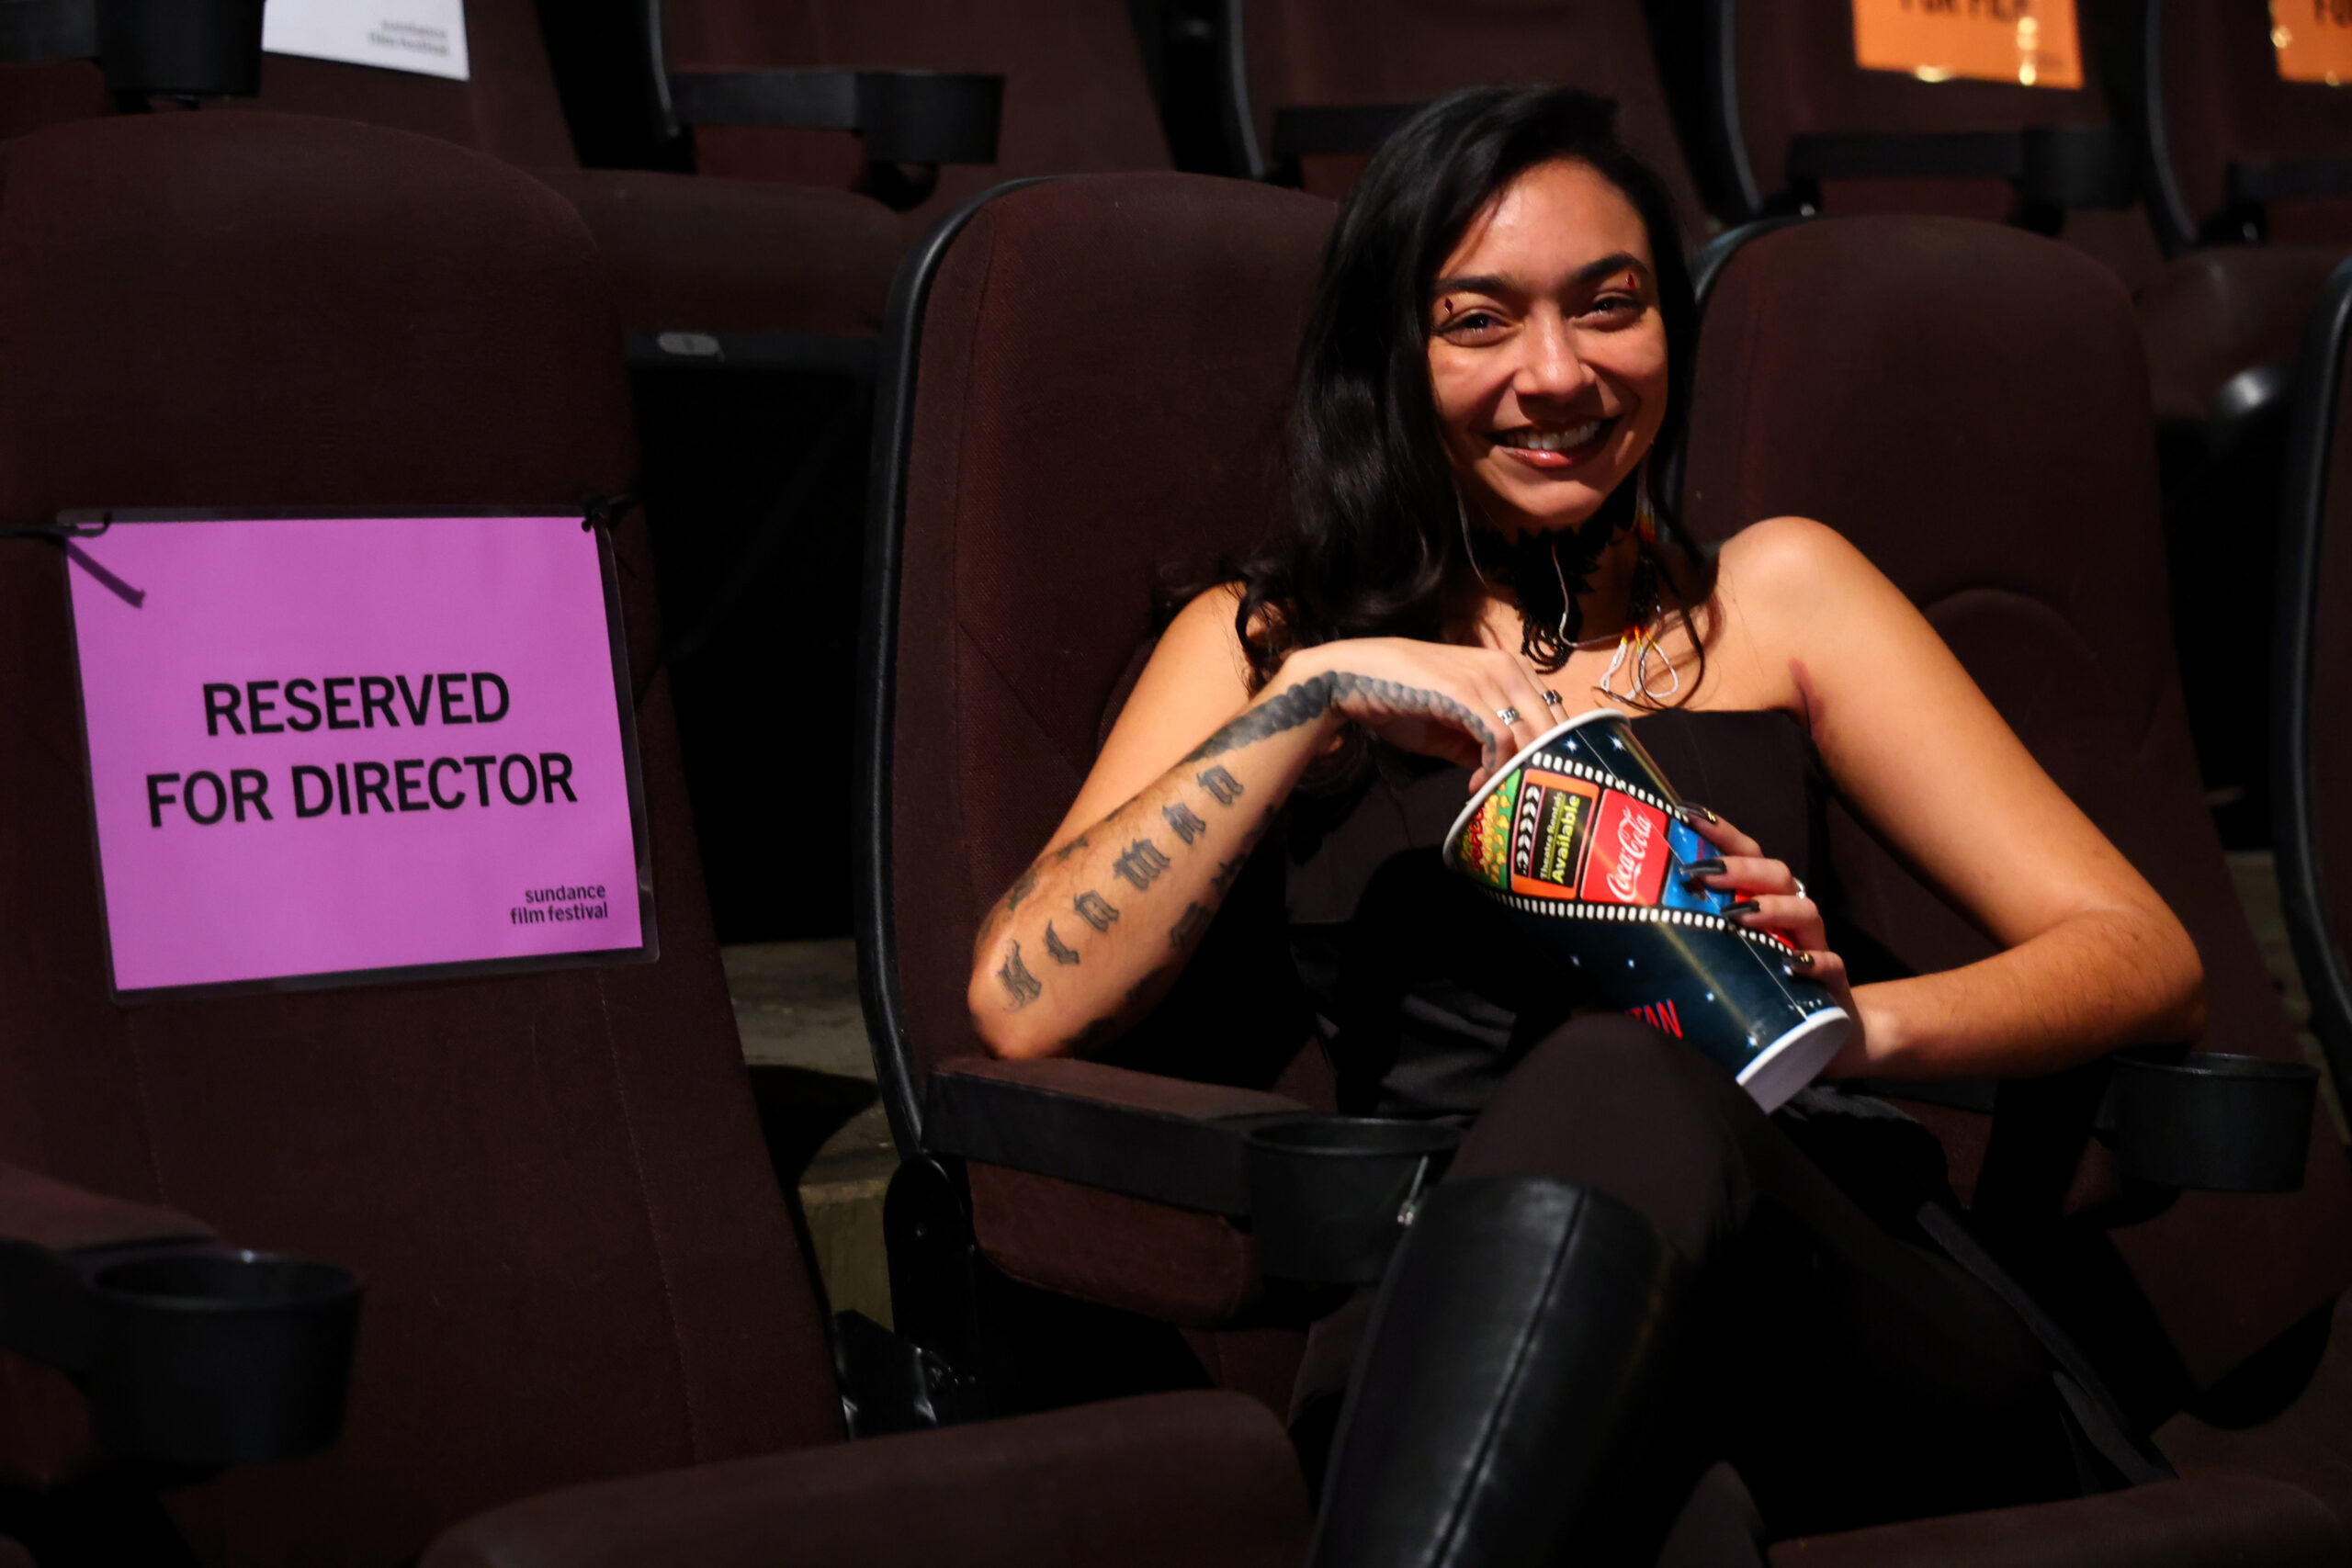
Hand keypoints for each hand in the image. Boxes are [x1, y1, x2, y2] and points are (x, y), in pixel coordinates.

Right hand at [1283, 637, 1564, 789]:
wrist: (1356, 676)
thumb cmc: (1402, 697)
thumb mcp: (1453, 725)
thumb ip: (1484, 743)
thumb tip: (1508, 774)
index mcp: (1513, 669)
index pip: (1557, 714)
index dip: (1551, 753)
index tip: (1529, 781)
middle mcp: (1509, 667)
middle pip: (1552, 726)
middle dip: (1541, 766)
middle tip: (1521, 795)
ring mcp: (1489, 678)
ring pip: (1530, 735)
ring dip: (1515, 771)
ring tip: (1492, 792)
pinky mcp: (1466, 693)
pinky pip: (1499, 739)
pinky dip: (1493, 768)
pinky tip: (1475, 783)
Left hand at [1681, 805, 1864, 1073]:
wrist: (1821, 1036)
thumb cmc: (1755, 990)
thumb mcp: (1711, 966)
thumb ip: (1669, 957)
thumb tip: (1596, 967)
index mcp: (1760, 901)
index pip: (1744, 853)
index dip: (1720, 832)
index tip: (1686, 815)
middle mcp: (1788, 915)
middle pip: (1776, 872)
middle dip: (1740, 868)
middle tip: (1702, 876)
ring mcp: (1813, 945)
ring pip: (1805, 910)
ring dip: (1772, 907)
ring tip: (1738, 916)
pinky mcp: (1832, 983)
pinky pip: (1831, 964)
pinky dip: (1815, 961)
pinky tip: (1792, 964)